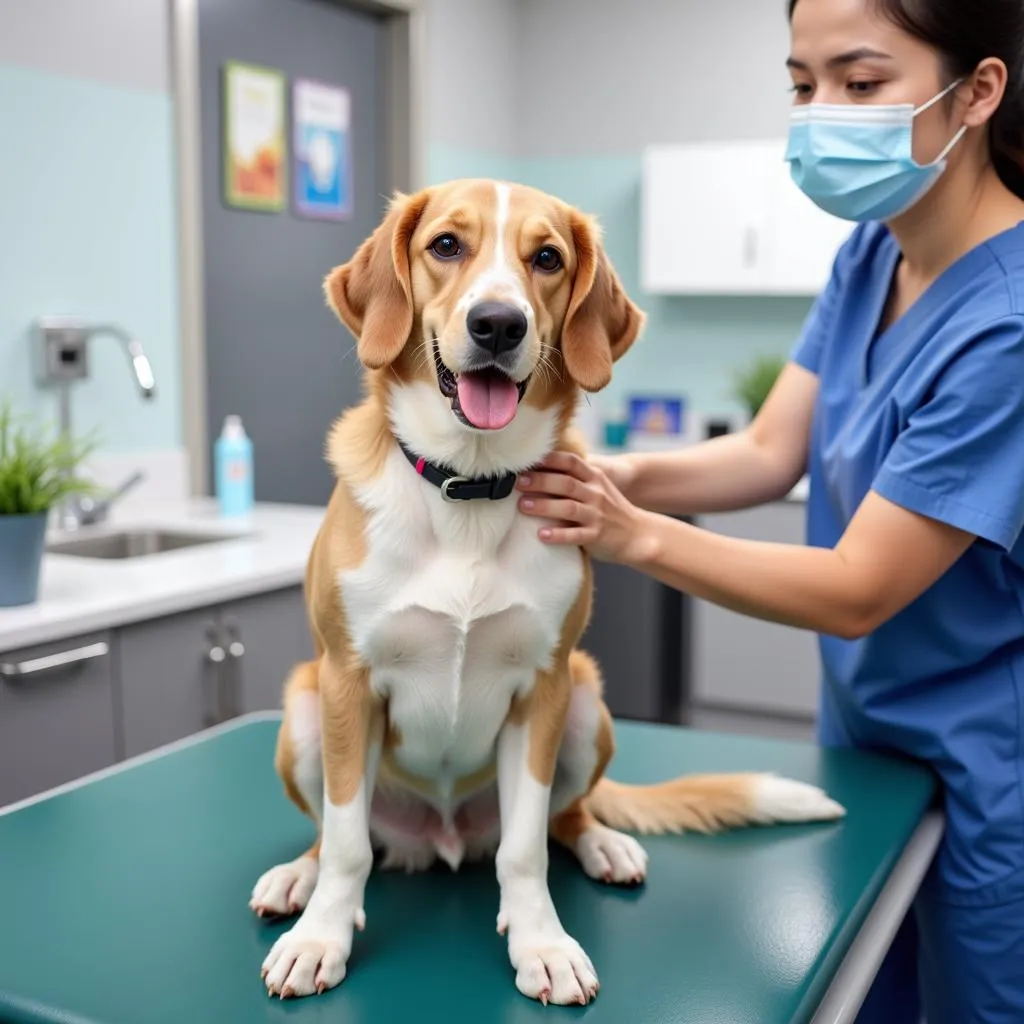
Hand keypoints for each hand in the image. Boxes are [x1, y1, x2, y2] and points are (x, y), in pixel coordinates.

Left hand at [516, 451, 651, 563]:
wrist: (639, 534)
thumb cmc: (610, 510)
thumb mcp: (598, 488)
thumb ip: (576, 479)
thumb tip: (539, 471)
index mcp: (595, 478)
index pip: (571, 462)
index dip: (549, 459)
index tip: (528, 460)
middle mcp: (596, 494)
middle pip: (566, 483)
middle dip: (540, 481)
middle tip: (518, 482)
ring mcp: (597, 515)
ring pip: (568, 508)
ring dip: (544, 506)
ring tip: (523, 505)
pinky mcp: (597, 536)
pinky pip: (575, 535)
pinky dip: (558, 535)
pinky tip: (542, 535)